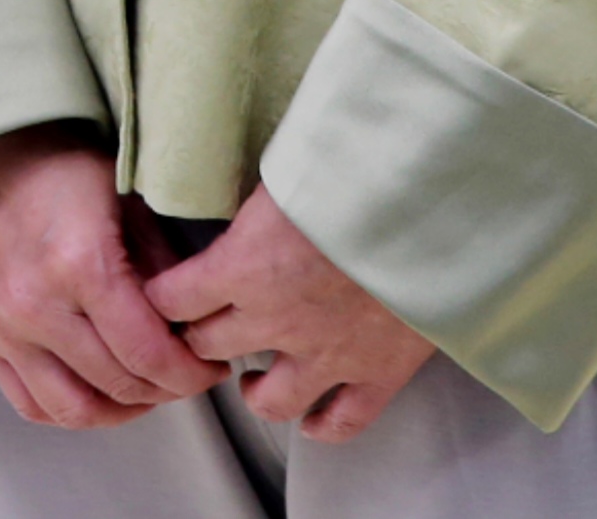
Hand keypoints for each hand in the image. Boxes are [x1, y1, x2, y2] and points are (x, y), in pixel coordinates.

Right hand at [0, 126, 228, 428]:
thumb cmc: (63, 172)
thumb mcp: (130, 202)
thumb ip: (163, 269)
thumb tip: (192, 326)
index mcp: (78, 265)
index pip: (146, 353)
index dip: (190, 373)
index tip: (210, 368)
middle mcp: (35, 306)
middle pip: (118, 383)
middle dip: (167, 388)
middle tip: (188, 374)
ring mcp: (3, 329)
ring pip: (75, 409)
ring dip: (122, 410)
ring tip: (147, 389)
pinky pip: (32, 404)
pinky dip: (72, 411)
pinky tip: (100, 393)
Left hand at [143, 184, 434, 443]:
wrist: (434, 202)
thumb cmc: (357, 171)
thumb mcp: (284, 173)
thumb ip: (254, 205)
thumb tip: (235, 197)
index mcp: (243, 266)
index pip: (172, 300)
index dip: (162, 297)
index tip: (164, 293)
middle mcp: (276, 319)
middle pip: (210, 346)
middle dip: (200, 336)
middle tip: (206, 327)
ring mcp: (328, 354)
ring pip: (269, 400)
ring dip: (253, 390)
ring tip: (252, 378)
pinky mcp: (378, 372)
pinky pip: (343, 420)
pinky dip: (323, 425)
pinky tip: (312, 419)